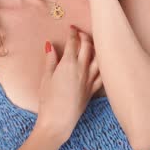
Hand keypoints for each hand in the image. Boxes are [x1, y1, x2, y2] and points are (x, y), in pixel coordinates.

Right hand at [35, 26, 102, 141]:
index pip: (74, 43)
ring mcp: (89, 80)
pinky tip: (101, 64)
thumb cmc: (48, 100)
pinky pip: (102, 75)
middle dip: (85, 37)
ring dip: (97, 49)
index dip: (73, 33)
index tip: (71, 28)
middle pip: (88, 47)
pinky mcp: (92, 90)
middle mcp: (82, 69)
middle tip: (80, 33)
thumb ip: (50, 60)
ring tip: (93, 45)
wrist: (58, 121)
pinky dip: (103, 66)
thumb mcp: (46, 78)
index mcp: (69, 64)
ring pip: (99, 59)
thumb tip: (50, 45)